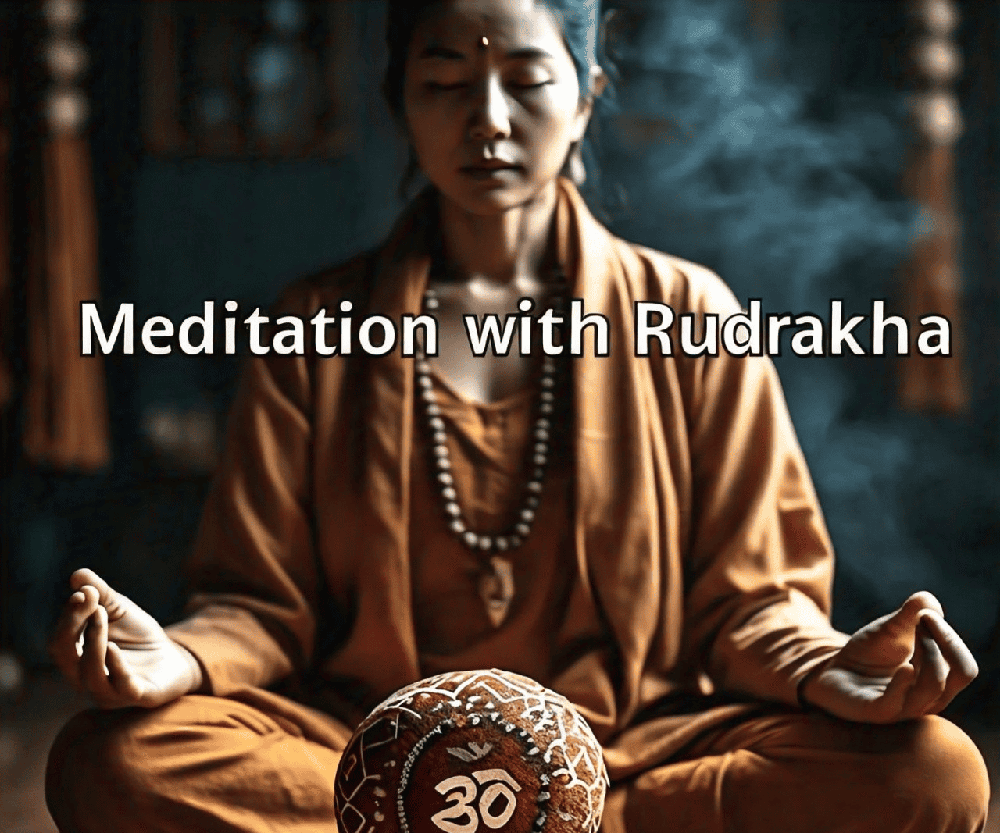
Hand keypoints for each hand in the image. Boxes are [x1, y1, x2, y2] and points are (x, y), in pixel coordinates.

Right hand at [49, 568, 203, 708]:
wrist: (174, 657)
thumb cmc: (138, 635)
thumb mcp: (120, 610)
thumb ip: (100, 594)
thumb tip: (77, 575)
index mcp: (76, 659)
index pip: (60, 641)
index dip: (68, 617)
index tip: (84, 592)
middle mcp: (85, 679)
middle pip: (66, 656)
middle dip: (74, 626)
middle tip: (89, 599)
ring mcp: (109, 691)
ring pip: (90, 673)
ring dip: (93, 642)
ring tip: (102, 614)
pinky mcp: (135, 696)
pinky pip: (120, 686)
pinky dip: (115, 667)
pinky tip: (113, 648)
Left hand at [800, 591, 977, 723]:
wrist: (834, 670)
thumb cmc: (870, 653)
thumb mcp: (892, 629)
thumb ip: (912, 614)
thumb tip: (929, 601)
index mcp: (939, 684)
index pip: (963, 667)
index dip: (952, 639)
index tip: (927, 614)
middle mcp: (927, 700)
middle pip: (957, 675)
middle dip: (943, 642)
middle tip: (922, 619)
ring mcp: (903, 708)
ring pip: (931, 688)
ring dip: (927, 655)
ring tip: (913, 634)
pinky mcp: (874, 711)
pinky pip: (895, 704)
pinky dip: (902, 684)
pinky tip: (904, 666)